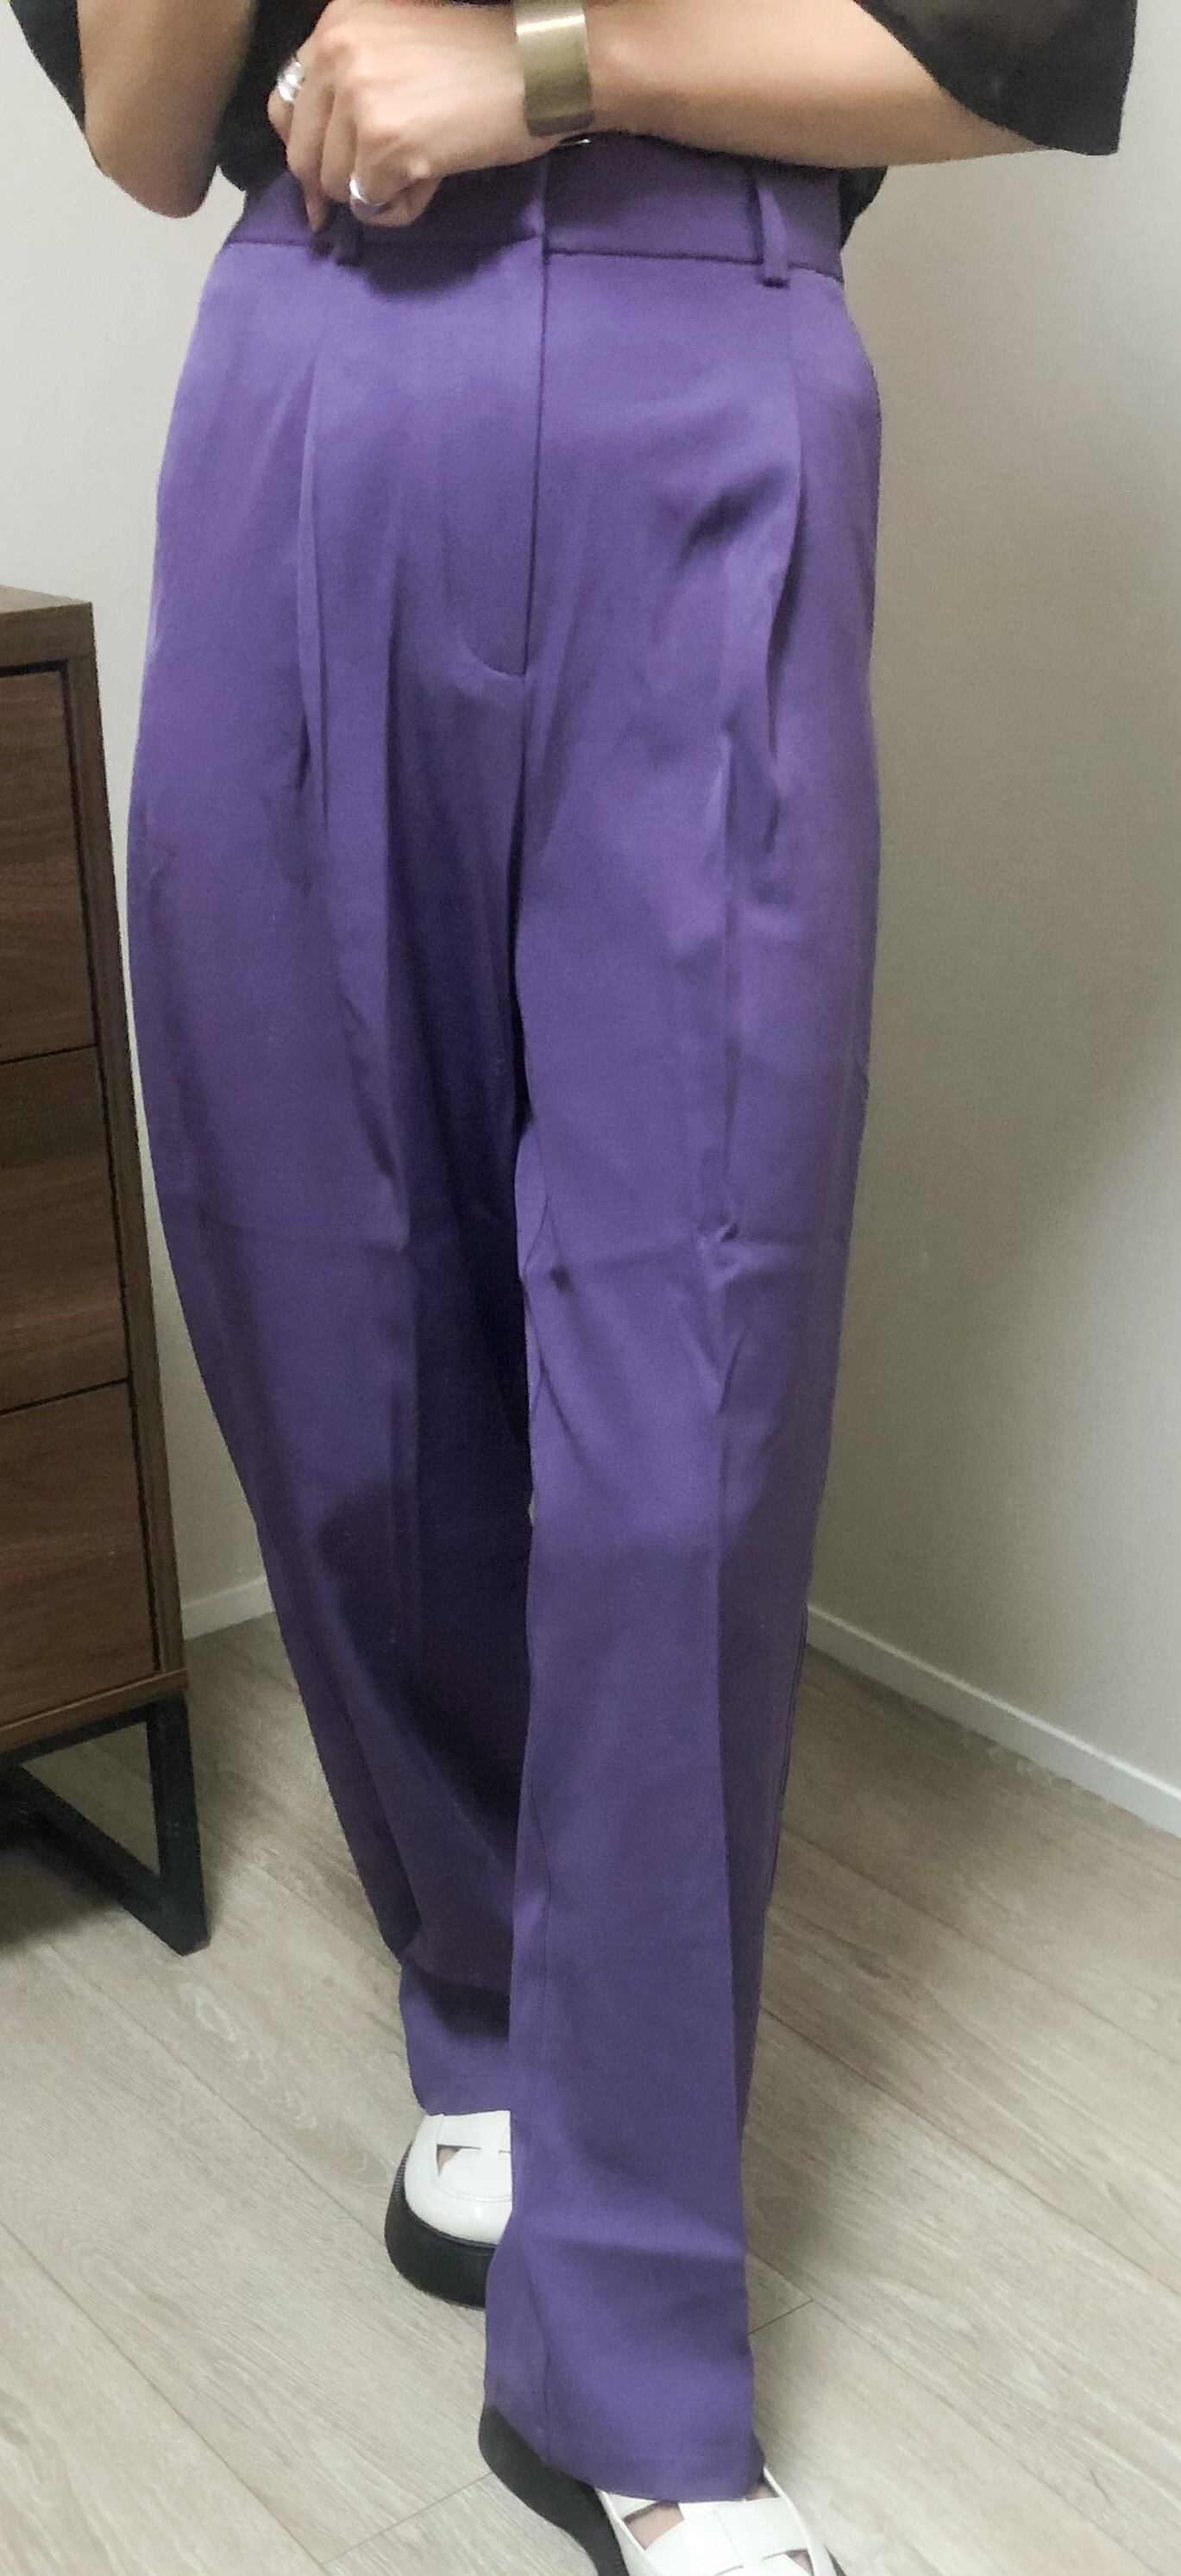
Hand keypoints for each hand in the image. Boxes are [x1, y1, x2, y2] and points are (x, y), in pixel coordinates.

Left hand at [268, 0, 548, 231]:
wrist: (542, 64)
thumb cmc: (484, 59)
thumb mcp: (399, 45)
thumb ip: (352, 84)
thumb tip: (318, 164)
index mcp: (337, 24)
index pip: (286, 103)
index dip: (302, 149)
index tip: (320, 180)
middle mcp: (337, 53)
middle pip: (303, 154)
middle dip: (333, 186)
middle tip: (367, 200)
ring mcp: (359, 99)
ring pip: (336, 184)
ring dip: (375, 194)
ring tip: (420, 174)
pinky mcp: (385, 145)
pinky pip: (372, 204)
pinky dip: (401, 208)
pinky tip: (432, 182)